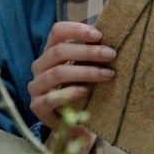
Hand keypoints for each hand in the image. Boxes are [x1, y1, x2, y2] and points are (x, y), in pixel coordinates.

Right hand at [29, 21, 115, 146]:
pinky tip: (85, 91)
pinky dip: (70, 93)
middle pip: (59, 51)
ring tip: (107, 74)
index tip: (99, 35)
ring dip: (86, 72)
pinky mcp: (38, 107)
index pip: (57, 31)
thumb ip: (92, 55)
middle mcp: (40, 66)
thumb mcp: (86, 69)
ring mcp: (36, 87)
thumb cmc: (82, 90)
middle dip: (88, 52)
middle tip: (111, 54)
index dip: (77, 29)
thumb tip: (116, 36)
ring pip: (57, 73)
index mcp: (50, 52)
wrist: (73, 124)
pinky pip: (51, 98)